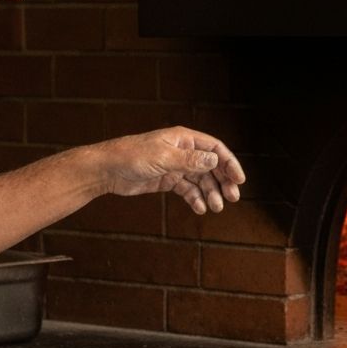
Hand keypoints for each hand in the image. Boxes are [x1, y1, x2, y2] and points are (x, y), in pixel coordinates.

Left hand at [100, 127, 245, 214]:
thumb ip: (190, 160)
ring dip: (210, 193)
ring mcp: (175, 166)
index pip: (214, 149)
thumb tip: (214, 160)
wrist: (107, 169)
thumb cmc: (132, 157)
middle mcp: (182, 151)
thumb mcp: (163, 158)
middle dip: (222, 181)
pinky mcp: (167, 180)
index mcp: (183, 139)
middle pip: (210, 166)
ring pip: (200, 180)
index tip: (239, 180)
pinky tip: (200, 208)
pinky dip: (195, 198)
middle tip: (232, 198)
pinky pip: (187, 189)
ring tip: (215, 208)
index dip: (229, 163)